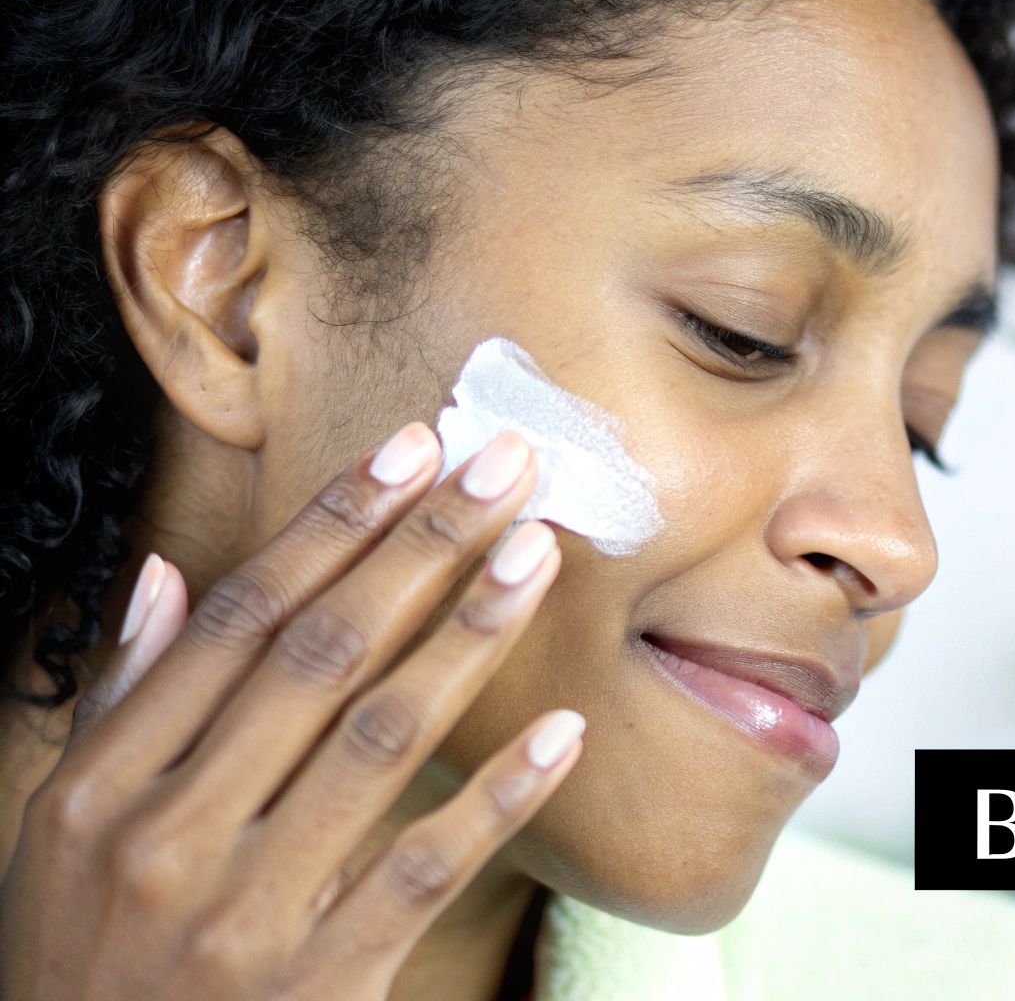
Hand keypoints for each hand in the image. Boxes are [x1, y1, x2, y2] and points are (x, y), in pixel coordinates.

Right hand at [0, 422, 581, 998]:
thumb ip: (124, 705)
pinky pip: (425, 869)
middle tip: (502, 469)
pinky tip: (562, 731)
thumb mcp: (68, 838)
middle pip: (318, 655)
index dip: (333, 525)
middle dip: (419, 547)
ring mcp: (246, 911)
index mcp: (105, 787)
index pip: (240, 621)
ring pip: (379, 739)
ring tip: (536, 556)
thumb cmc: (90, 965)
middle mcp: (169, 837)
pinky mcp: (323, 982)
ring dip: (467, 635)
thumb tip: (170, 578)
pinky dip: (497, 797)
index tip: (410, 450)